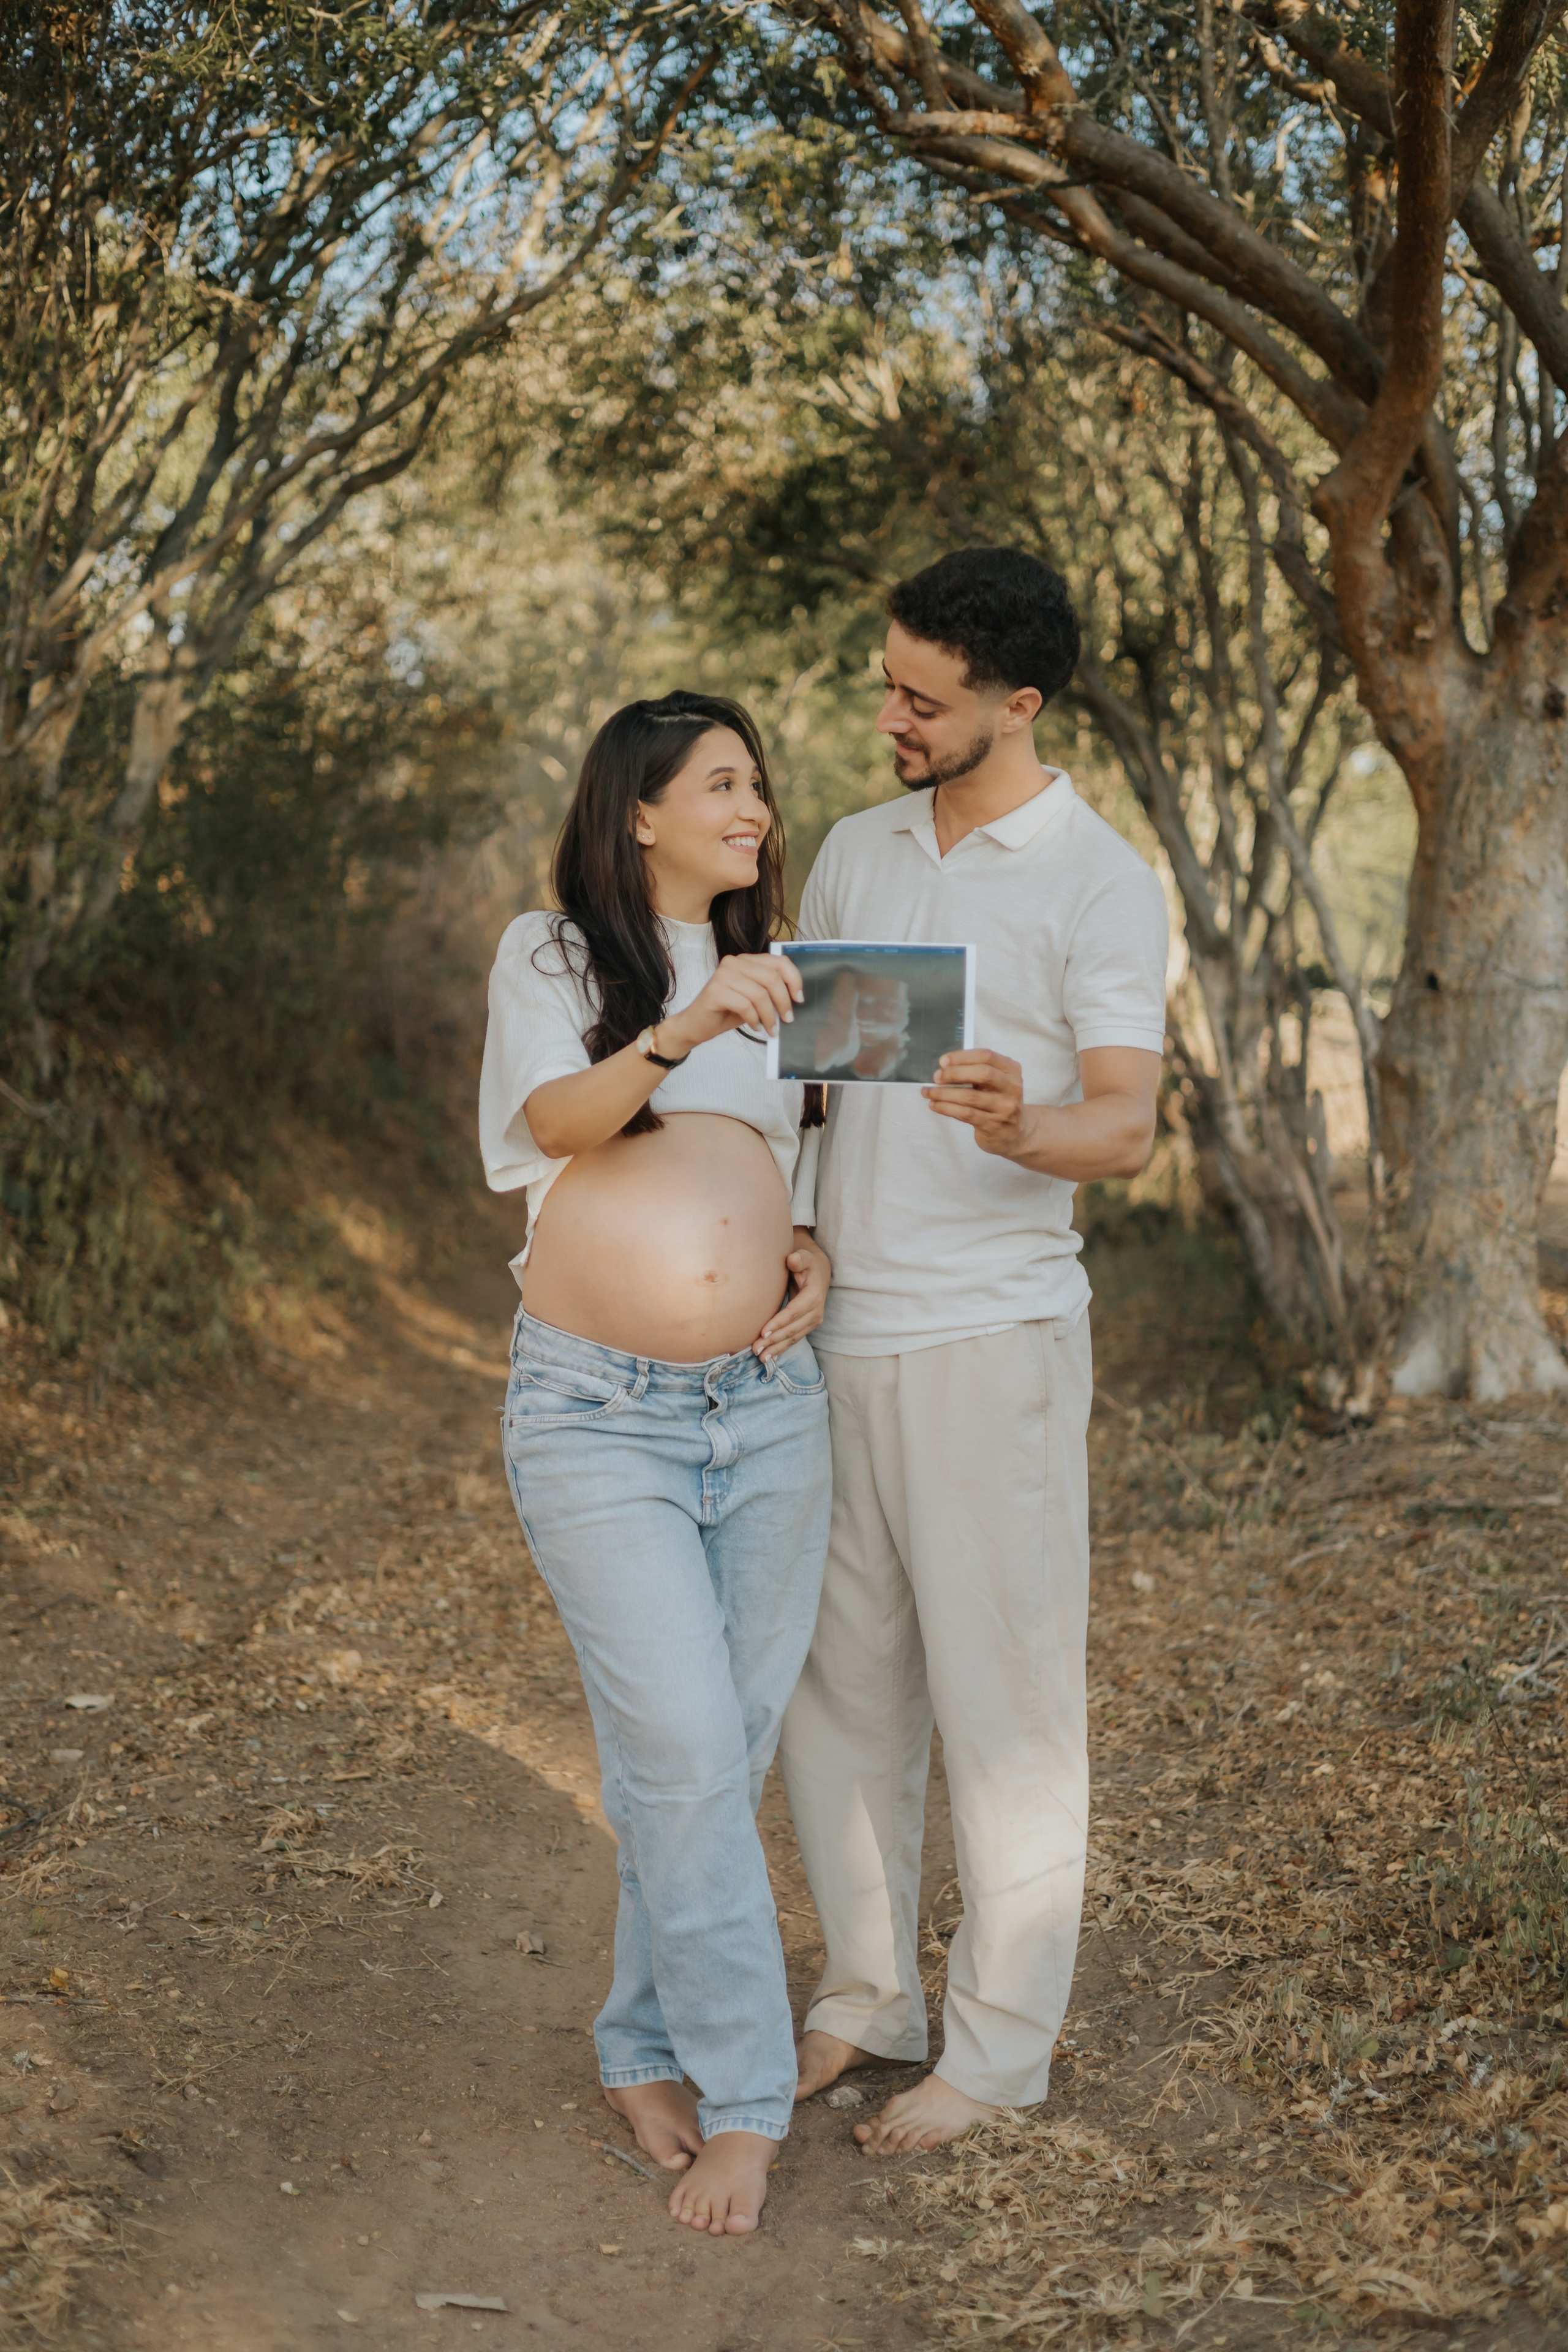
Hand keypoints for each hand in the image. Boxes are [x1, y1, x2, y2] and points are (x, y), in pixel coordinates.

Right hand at [662, 953, 801, 1054]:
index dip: (794, 980)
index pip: (779, 962)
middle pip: (772, 978)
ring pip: (760, 994)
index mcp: (746, 960)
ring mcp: (723, 975)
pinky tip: (755, 1027)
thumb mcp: (754, 999)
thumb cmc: (726, 1012)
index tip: (799, 999)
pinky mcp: (715, 991)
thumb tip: (796, 999)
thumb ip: (770, 992)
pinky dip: (754, 1019)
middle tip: (788, 1020)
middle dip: (784, 1002)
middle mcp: (734, 963)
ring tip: (771, 1029)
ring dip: (770, 1016)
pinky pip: (745, 1005)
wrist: (696, 1025)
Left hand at [754, 1232, 829, 1360]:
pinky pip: (794, 1340)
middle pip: (792, 1329)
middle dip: (774, 1340)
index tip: (763, 1331)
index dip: (779, 1322)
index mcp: (814, 1295)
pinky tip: (770, 1358)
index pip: (794, 1312)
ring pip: (793, 1338)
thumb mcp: (804, 1257)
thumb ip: (799, 1258)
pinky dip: (781, 1349)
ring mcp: (813, 1321)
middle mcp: (816, 1312)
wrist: (818, 1272)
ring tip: (760, 1357)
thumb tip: (793, 1259)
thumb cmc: (806, 1263)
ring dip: (776, 1348)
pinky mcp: (807, 1327)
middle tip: (755, 1348)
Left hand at [922, 1049, 1030, 1157]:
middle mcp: (1012, 1088)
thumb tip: (945, 1066)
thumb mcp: (995, 1082)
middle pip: (982, 1073)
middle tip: (937, 1077)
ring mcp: (1004, 1108)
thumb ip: (976, 1071)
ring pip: (970, 1097)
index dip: (962, 1057)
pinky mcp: (993, 1125)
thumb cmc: (998, 1102)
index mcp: (1011, 1071)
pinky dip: (946, 1108)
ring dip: (944, 1094)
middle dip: (954, 1073)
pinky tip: (935, 1105)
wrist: (1015, 1133)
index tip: (943, 1061)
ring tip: (928, 1092)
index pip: (987, 1056)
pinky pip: (965, 1114)